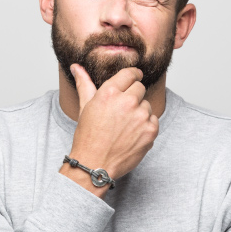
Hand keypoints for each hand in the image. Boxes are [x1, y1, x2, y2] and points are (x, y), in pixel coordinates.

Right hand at [67, 63, 158, 180]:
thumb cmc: (88, 136)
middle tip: (122, 111)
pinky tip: (131, 134)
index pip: (130, 73)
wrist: (95, 164)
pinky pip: (153, 120)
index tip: (134, 77)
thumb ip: (84, 83)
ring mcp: (140, 117)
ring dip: (139, 112)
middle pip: (140, 88)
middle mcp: (127, 102)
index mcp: (109, 92)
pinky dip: (146, 126)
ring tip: (124, 126)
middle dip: (133, 96)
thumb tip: (77, 67)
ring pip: (147, 105)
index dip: (133, 75)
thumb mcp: (85, 107)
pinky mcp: (150, 131)